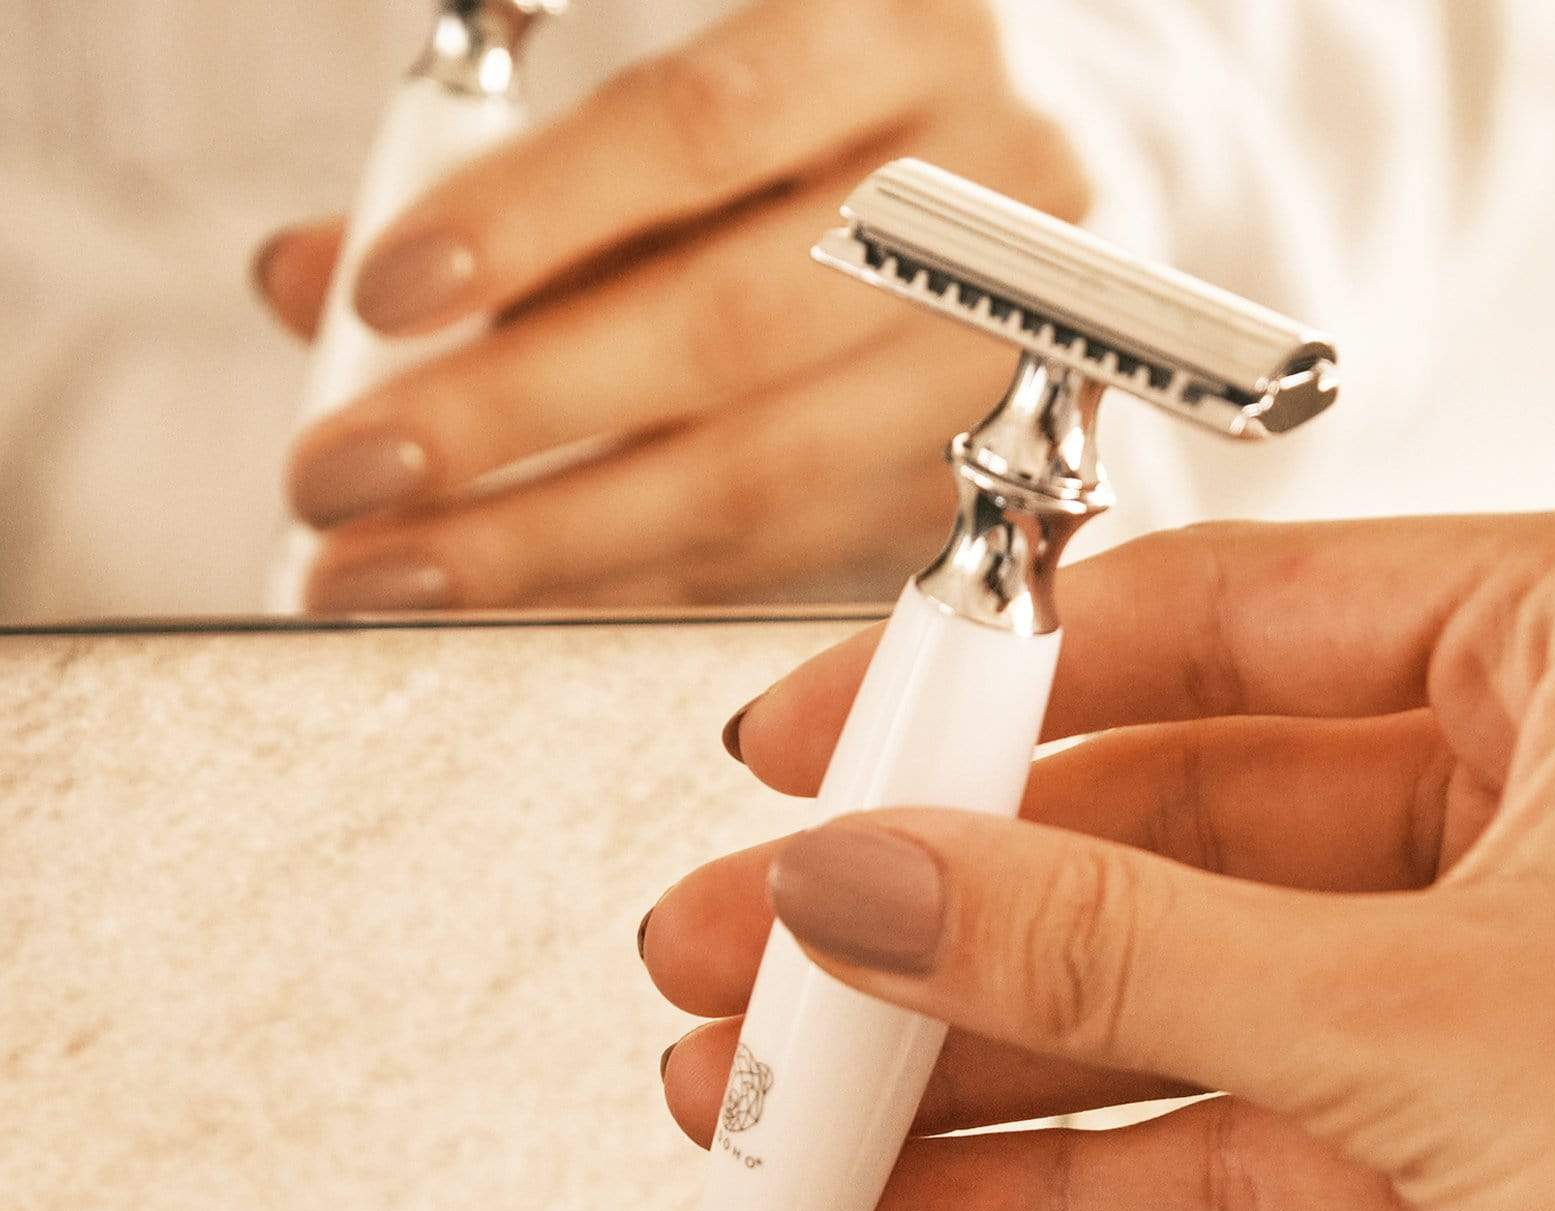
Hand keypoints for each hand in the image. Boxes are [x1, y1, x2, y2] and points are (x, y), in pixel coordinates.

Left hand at [252, 0, 1084, 611]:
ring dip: (552, 539)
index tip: (383, 295)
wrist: (1022, 210)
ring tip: (395, 570)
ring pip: (765, 474)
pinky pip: (782, 558)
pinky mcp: (986, 492)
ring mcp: (1002, 363)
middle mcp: (984, 198)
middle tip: (347, 477)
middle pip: (733, 328)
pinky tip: (513, 592)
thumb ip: (513, 174)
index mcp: (902, 33)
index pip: (709, 122)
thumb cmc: (826, 129)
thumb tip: (314, 285)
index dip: (538, 217)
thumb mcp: (687, 96)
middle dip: (513, 416)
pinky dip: (630, 580)